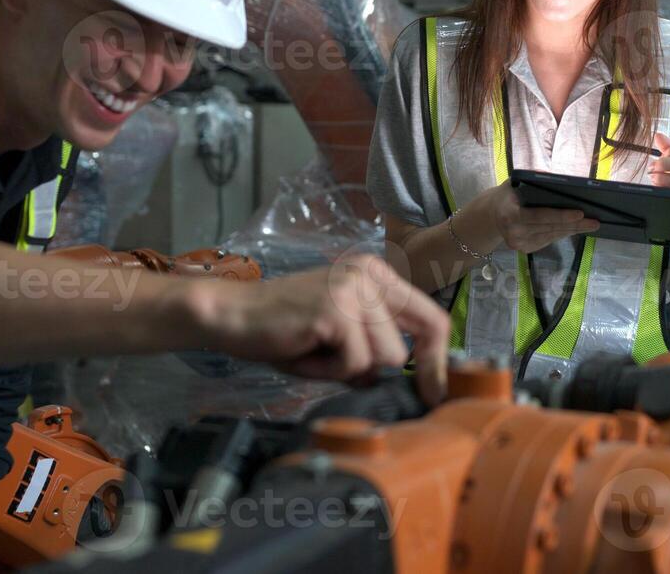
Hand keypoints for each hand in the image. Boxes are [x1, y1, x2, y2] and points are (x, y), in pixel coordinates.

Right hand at [192, 254, 449, 403]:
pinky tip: (305, 351)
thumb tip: (418, 382)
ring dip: (347, 369)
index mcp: (378, 276)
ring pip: (383, 358)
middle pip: (405, 347)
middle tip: (335, 366)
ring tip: (315, 353)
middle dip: (376, 370)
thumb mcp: (342, 335)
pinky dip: (329, 370)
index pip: (431, 318)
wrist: (232, 316)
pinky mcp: (336, 310)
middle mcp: (371, 275)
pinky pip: (355, 363)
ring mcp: (354, 289)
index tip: (434, 393)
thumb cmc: (284, 331)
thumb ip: (378, 348)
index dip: (438, 361)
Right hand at [470, 182, 599, 253]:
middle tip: (595, 221)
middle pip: (550, 228)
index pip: (540, 216)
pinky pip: (548, 241)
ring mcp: (519, 245)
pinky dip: (562, 233)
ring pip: (551, 236)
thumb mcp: (514, 182)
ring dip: (572, 230)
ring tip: (590, 225)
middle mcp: (513, 233)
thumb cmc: (507, 195)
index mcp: (510, 215)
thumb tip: (555, 178)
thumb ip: (532, 180)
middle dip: (574, 225)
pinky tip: (575, 228)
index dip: (561, 216)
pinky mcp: (524, 250)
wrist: (490, 215)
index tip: (580, 213)